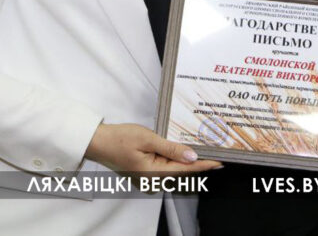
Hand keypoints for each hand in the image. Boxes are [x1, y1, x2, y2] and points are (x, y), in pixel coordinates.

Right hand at [85, 123, 220, 174]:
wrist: (98, 142)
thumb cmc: (119, 138)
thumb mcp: (148, 139)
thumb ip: (171, 148)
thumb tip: (192, 156)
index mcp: (153, 173)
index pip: (185, 169)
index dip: (204, 165)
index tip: (219, 162)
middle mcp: (152, 179)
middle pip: (182, 171)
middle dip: (199, 162)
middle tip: (218, 153)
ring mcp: (148, 177)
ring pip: (174, 169)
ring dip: (189, 161)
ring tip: (206, 151)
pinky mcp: (146, 171)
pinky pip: (166, 167)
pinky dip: (177, 160)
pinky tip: (185, 152)